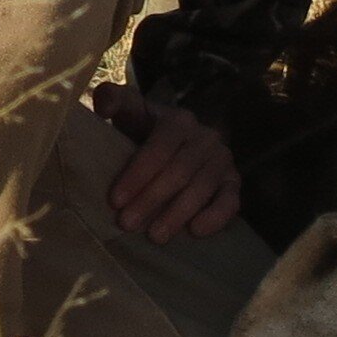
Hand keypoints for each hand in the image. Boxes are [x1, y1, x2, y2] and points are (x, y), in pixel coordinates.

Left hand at [93, 84, 239, 242]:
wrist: (178, 145)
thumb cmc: (146, 133)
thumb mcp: (129, 113)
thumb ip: (112, 100)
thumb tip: (103, 105)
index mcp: (178, 120)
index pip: (159, 148)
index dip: (137, 175)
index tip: (115, 200)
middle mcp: (205, 137)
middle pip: (179, 171)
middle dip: (151, 199)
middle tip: (127, 223)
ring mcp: (222, 160)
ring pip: (202, 187)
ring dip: (177, 213)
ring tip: (154, 236)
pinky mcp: (233, 182)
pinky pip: (230, 201)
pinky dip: (215, 217)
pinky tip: (195, 232)